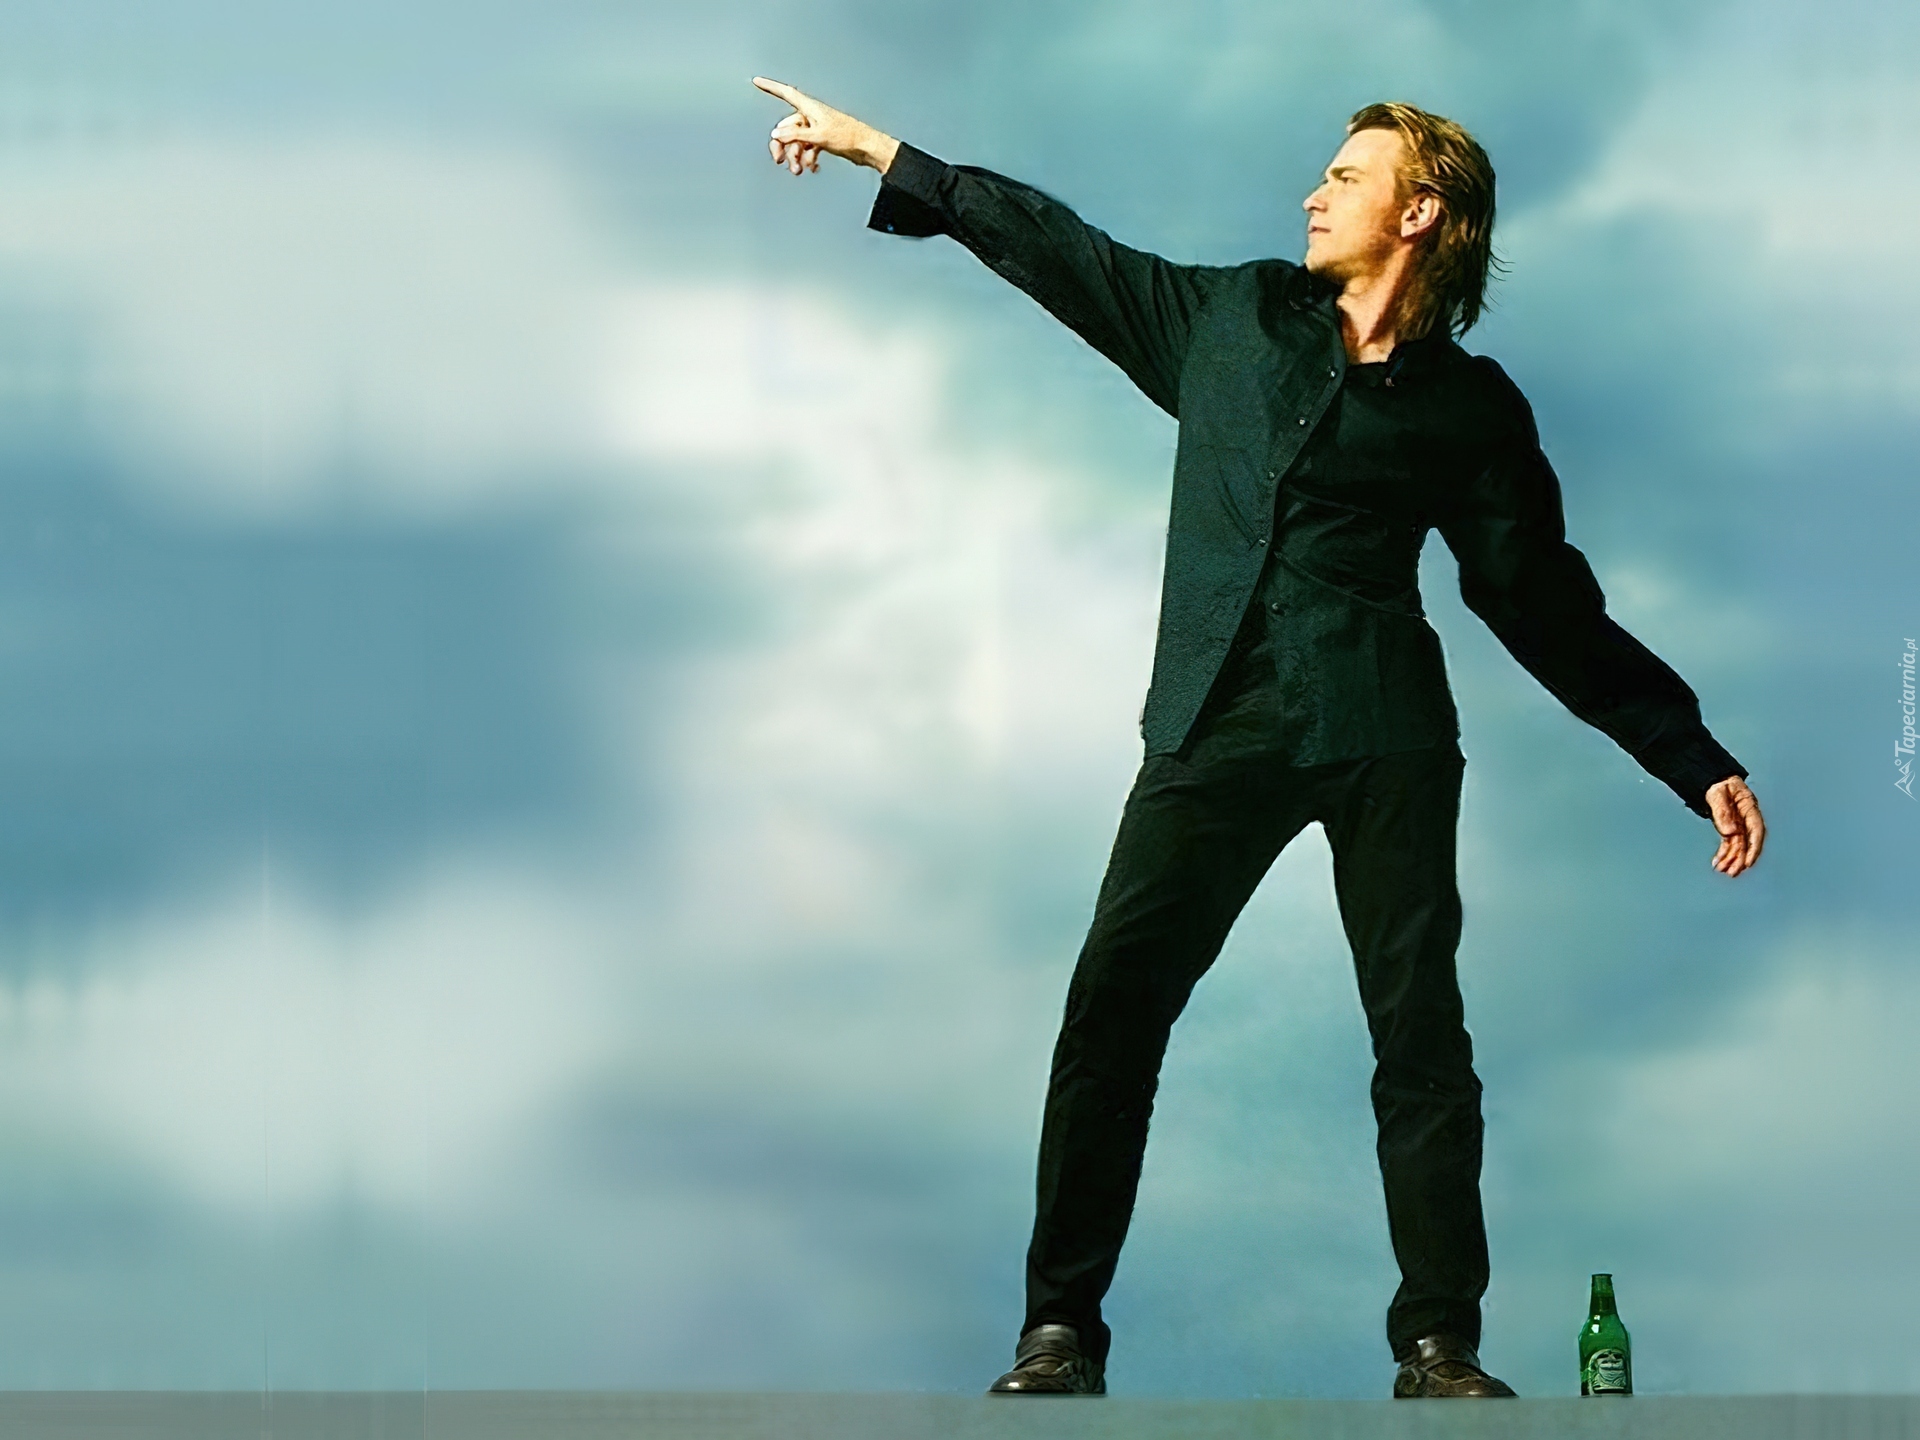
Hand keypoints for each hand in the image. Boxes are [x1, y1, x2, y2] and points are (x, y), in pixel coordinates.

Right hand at [751, 77, 898, 175]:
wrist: (867, 148)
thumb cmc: (847, 136)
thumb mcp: (818, 136)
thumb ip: (795, 135)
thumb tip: (777, 134)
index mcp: (810, 108)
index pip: (786, 93)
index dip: (771, 87)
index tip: (757, 81)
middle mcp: (811, 116)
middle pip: (787, 127)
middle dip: (783, 146)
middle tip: (780, 161)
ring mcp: (816, 128)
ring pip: (796, 142)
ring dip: (796, 157)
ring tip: (800, 171)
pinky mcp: (822, 140)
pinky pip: (807, 149)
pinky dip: (808, 159)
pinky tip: (814, 168)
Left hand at [1704, 775, 1764, 875]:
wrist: (1713, 779)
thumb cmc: (1718, 783)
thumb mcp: (1718, 794)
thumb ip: (1723, 812)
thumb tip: (1730, 832)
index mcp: (1749, 807)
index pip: (1756, 831)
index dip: (1753, 848)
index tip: (1748, 863)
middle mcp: (1746, 818)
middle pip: (1747, 841)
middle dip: (1740, 858)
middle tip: (1732, 873)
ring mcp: (1739, 823)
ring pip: (1738, 845)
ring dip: (1731, 859)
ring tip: (1722, 871)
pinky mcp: (1730, 827)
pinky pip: (1729, 843)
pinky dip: (1723, 853)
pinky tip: (1717, 863)